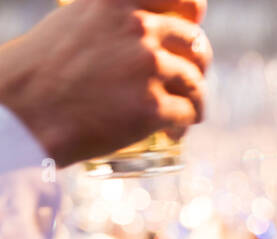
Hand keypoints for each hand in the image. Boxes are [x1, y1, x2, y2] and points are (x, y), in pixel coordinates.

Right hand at [0, 0, 209, 167]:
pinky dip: (183, 125)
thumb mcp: (78, 18)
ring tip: (184, 110)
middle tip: (186, 80)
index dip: (193, 15)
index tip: (191, 28)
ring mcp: (149, 68)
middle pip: (195, 44)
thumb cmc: (44, 67)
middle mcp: (139, 29)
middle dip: (196, 64)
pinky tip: (171, 131)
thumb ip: (116, 16)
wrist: (24, 109)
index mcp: (119, 2)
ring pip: (196, 83)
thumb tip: (152, 21)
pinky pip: (188, 114)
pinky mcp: (152, 107)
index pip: (184, 0)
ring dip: (194, 99)